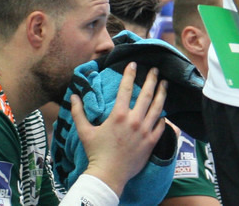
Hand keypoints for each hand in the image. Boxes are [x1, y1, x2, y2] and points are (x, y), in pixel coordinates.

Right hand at [75, 63, 167, 194]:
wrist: (108, 175)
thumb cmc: (96, 153)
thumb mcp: (84, 131)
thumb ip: (78, 113)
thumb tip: (73, 96)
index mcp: (118, 115)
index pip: (126, 89)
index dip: (130, 74)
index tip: (134, 64)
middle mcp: (134, 120)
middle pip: (146, 95)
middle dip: (152, 79)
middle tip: (156, 69)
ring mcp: (145, 131)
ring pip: (158, 108)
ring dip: (162, 93)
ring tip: (165, 83)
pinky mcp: (151, 142)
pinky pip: (161, 125)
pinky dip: (163, 117)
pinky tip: (165, 110)